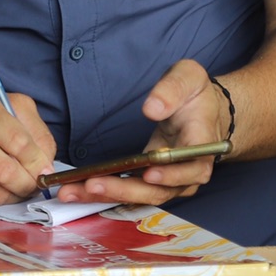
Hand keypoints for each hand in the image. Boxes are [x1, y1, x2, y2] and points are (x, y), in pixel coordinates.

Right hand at [0, 89, 57, 202]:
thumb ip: (36, 133)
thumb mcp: (11, 111)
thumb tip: (47, 168)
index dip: (37, 162)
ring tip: (16, 186)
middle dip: (27, 184)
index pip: (18, 142)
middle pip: (5, 171)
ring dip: (13, 194)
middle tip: (34, 185)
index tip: (44, 170)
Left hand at [55, 58, 231, 206]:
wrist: (202, 113)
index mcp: (201, 146)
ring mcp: (171, 182)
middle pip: (159, 190)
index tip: (149, 172)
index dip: (172, 174)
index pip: (191, 167)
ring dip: (107, 197)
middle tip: (92, 184)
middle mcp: (188, 172)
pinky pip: (130, 193)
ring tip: (72, 191)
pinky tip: (76, 190)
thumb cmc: (195, 95)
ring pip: (141, 197)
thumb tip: (152, 108)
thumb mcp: (189, 77)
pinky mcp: (152, 183)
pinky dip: (104, 194)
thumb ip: (173, 89)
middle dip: (124, 190)